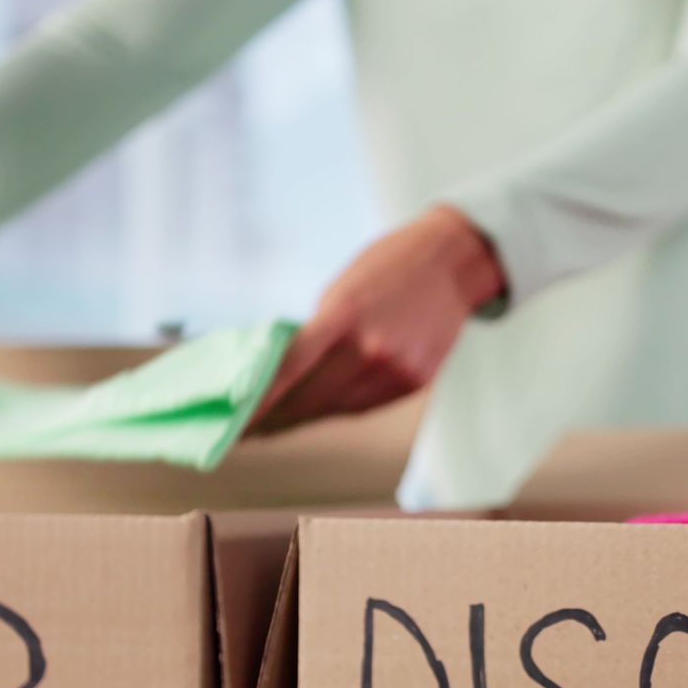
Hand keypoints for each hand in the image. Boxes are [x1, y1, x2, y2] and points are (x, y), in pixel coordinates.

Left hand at [252, 205, 504, 435]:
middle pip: (310, 396)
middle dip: (276, 413)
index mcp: (345, 313)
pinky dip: (339, 408)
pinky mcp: (415, 382)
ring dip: (304, 415)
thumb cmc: (388, 265)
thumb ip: (318, 332)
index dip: (259, 399)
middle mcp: (372, 347)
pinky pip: (365, 405)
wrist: (453, 262)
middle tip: (249, 425)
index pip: (290, 367)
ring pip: (337, 408)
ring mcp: (397, 369)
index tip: (235, 421)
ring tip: (277, 419)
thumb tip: (285, 375)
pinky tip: (320, 407)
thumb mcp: (342, 288)